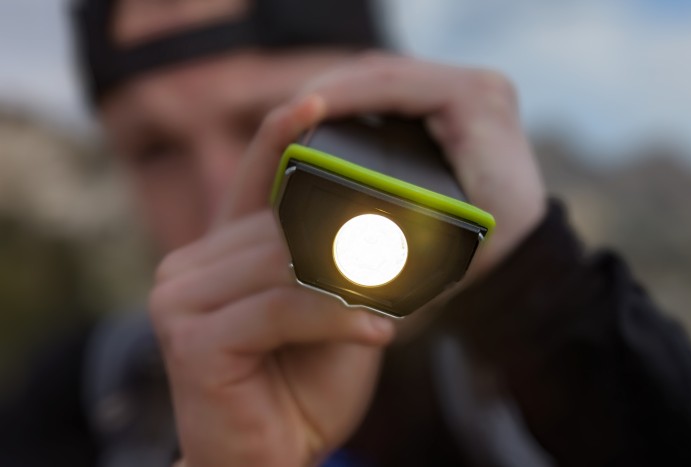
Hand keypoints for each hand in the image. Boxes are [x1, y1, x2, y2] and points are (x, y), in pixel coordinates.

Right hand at [150, 97, 394, 466]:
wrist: (270, 459)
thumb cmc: (303, 385)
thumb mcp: (328, 310)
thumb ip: (334, 264)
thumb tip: (380, 223)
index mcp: (218, 252)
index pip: (252, 183)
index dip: (281, 140)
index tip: (314, 101)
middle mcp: (188, 267)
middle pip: (278, 227)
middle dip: (349, 236)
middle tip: (412, 236)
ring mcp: (179, 301)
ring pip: (283, 266)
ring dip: (350, 278)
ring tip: (400, 288)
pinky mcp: (191, 340)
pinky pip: (280, 310)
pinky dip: (336, 316)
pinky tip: (377, 330)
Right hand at [300, 53, 547, 278]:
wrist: (525, 249)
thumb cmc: (489, 252)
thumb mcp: (441, 244)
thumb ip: (391, 235)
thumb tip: (327, 233)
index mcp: (477, 107)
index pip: (393, 84)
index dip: (337, 94)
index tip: (293, 112)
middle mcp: (479, 87)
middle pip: (384, 72)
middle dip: (327, 90)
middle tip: (282, 119)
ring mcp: (469, 88)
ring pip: (386, 76)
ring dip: (339, 92)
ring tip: (295, 119)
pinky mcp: (458, 98)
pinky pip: (395, 89)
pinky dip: (357, 100)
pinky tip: (325, 119)